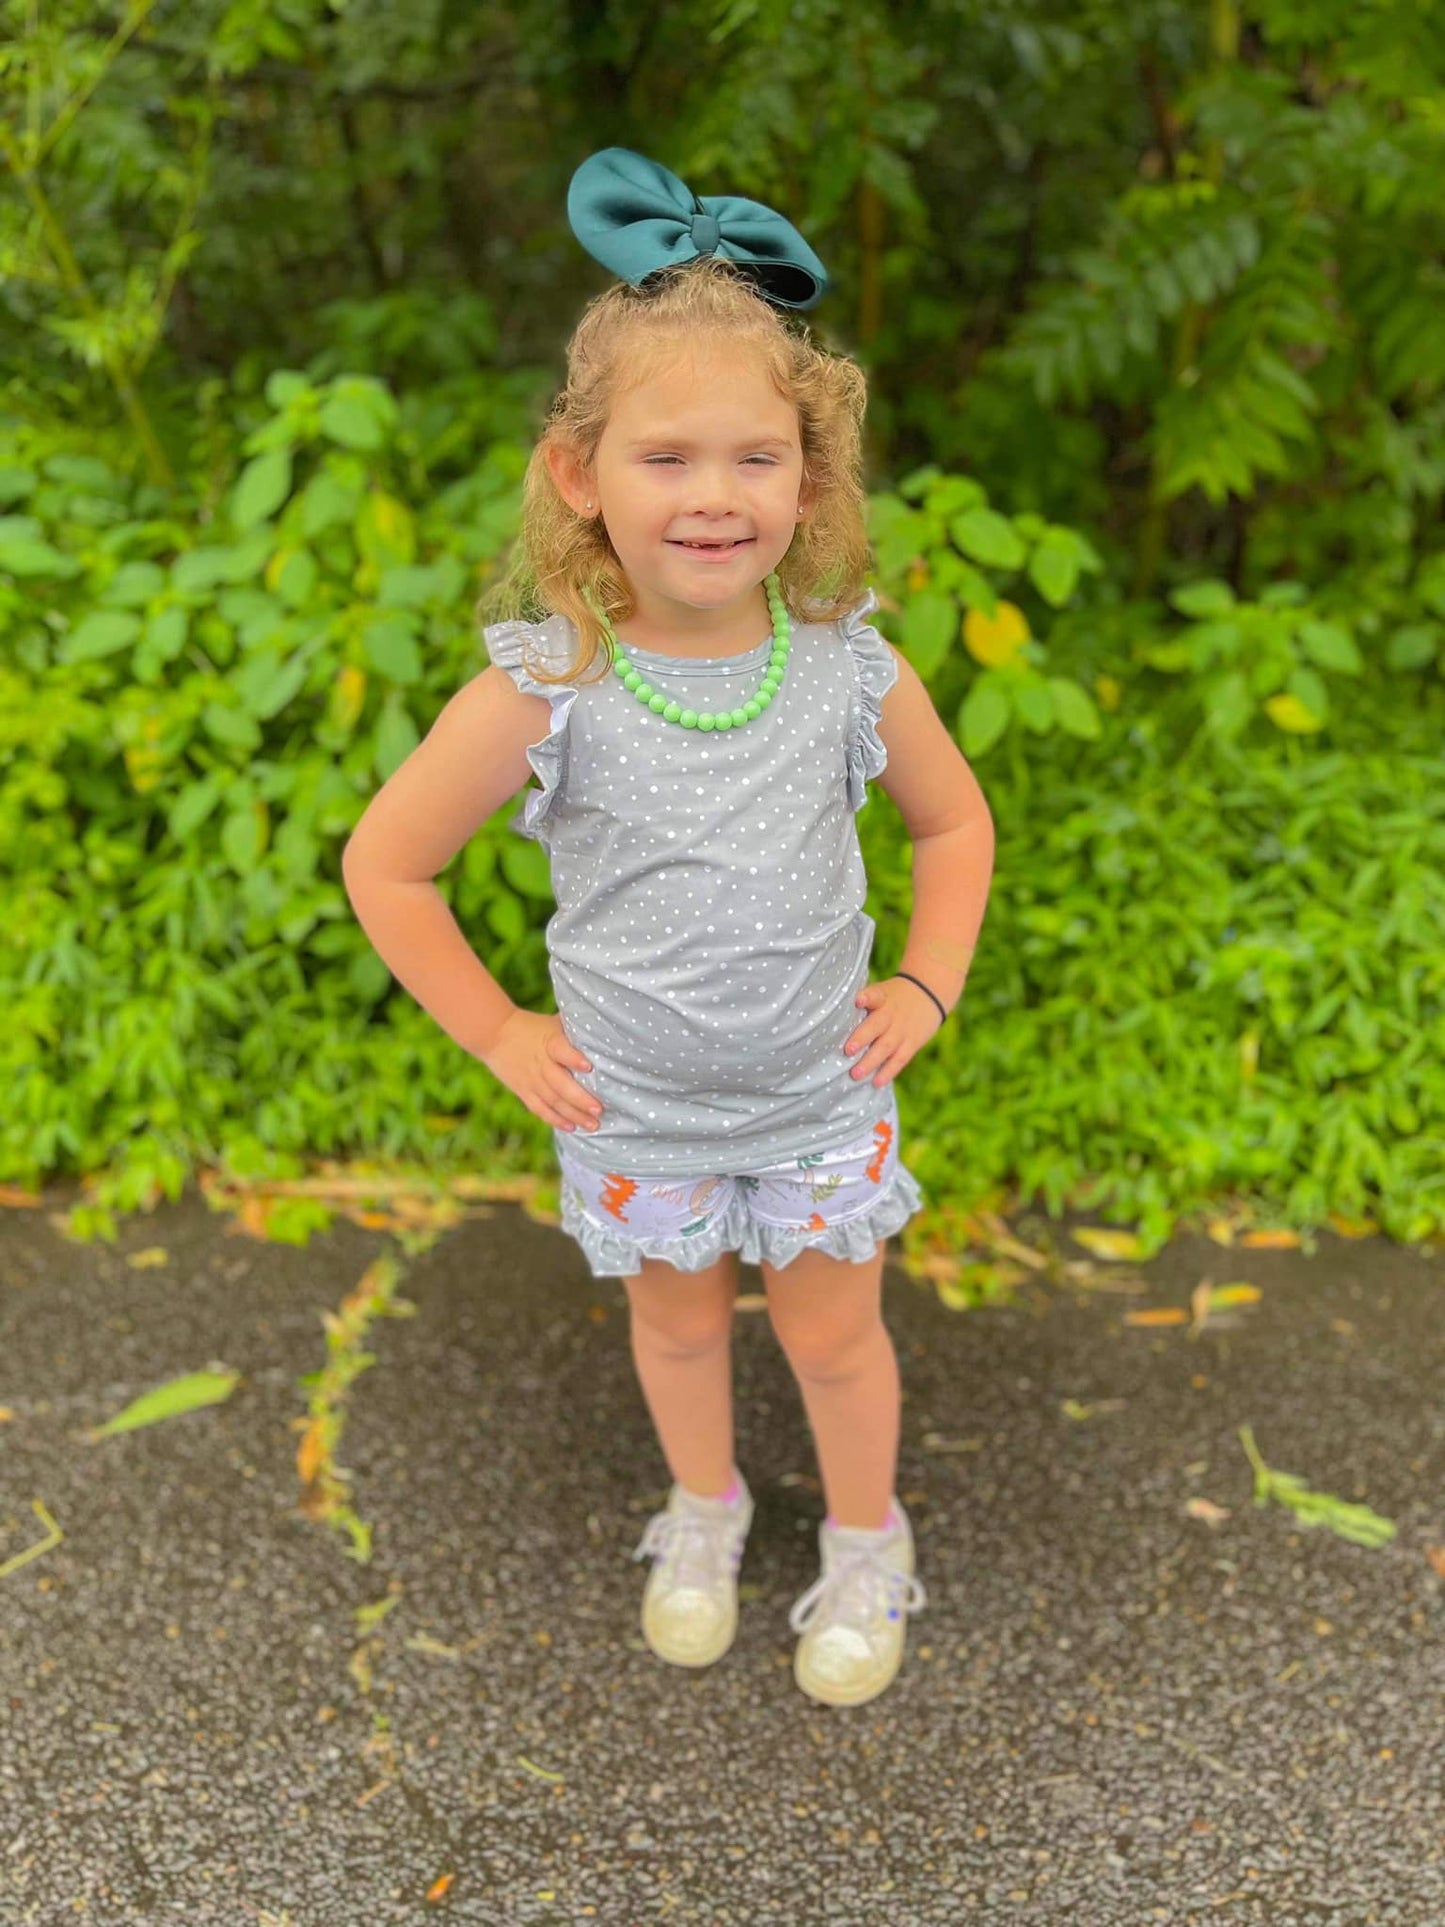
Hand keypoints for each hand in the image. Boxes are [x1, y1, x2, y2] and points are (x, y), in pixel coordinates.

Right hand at [476, 1009, 602, 1133]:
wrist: (495, 1034)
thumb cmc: (533, 1027)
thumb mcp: (553, 1023)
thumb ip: (575, 1030)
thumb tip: (605, 1030)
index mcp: (549, 1042)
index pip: (560, 1049)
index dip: (573, 1058)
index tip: (589, 1066)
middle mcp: (540, 1063)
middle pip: (559, 1083)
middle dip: (580, 1098)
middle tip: (599, 1109)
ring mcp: (531, 1080)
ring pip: (553, 1101)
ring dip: (573, 1115)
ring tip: (593, 1125)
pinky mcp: (524, 1091)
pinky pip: (540, 1108)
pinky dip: (555, 1119)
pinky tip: (571, 1127)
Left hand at [842, 976, 943, 1087]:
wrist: (929, 995)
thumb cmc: (892, 997)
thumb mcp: (881, 992)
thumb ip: (863, 1003)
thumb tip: (829, 1016)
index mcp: (882, 997)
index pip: (875, 995)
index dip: (867, 997)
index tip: (857, 1000)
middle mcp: (891, 1014)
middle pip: (877, 1025)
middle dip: (862, 1038)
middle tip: (848, 1050)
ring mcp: (902, 1030)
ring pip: (886, 1046)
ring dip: (870, 1061)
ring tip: (855, 1074)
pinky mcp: (912, 1043)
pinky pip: (900, 1059)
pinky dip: (888, 1071)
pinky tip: (876, 1082)